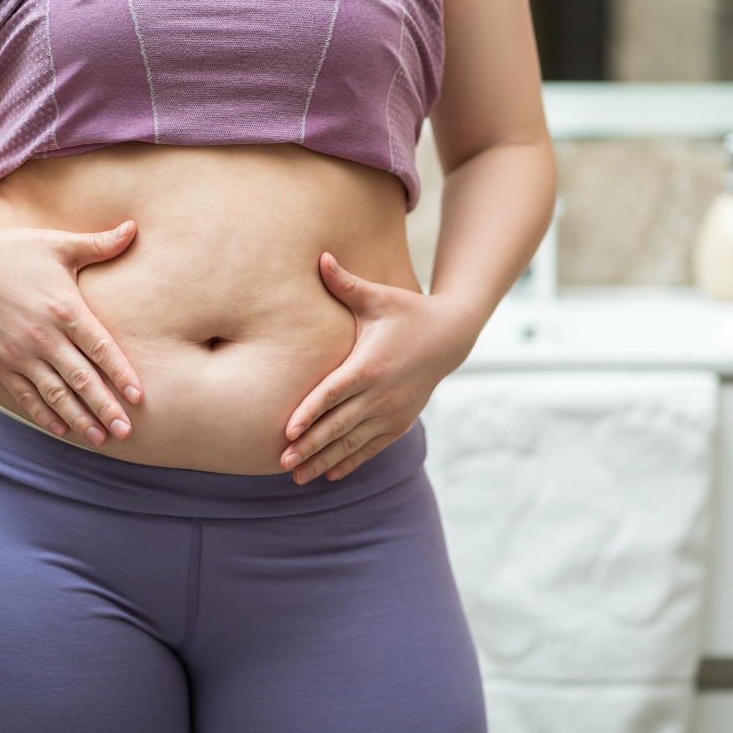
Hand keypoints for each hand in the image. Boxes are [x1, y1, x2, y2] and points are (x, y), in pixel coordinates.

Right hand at [0, 221, 142, 445]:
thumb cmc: (16, 252)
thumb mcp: (59, 244)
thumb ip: (99, 244)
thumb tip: (134, 228)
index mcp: (64, 309)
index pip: (100, 347)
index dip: (120, 373)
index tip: (139, 396)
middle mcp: (43, 336)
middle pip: (81, 379)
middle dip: (106, 408)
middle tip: (128, 431)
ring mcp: (19, 354)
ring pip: (55, 395)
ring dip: (80, 419)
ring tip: (103, 439)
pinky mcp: (0, 364)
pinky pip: (26, 396)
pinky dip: (45, 415)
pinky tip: (63, 430)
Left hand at [280, 253, 476, 483]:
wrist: (450, 336)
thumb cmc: (406, 312)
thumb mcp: (378, 297)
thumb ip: (345, 283)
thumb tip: (320, 256)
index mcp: (369, 365)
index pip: (333, 394)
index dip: (309, 413)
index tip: (287, 431)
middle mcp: (381, 394)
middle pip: (339, 425)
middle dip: (309, 446)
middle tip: (281, 462)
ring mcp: (392, 411)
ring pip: (353, 442)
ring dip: (324, 460)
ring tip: (297, 476)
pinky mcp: (400, 421)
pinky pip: (372, 447)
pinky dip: (351, 461)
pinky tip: (329, 474)